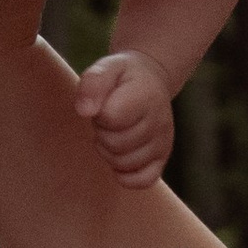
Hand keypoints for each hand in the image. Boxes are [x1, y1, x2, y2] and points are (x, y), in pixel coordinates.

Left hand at [74, 47, 176, 188]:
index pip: (112, 118)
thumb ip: (92, 84)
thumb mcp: (106, 67)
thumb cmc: (123, 77)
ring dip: (109, 151)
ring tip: (115, 132)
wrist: (151, 81)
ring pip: (124, 164)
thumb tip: (84, 111)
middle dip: (102, 132)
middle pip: (115, 144)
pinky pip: (143, 180)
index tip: (104, 103)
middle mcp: (159, 121)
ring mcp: (163, 142)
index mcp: (146, 96)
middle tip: (108, 118)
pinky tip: (120, 157)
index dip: (99, 113)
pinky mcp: (162, 159)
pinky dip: (126, 175)